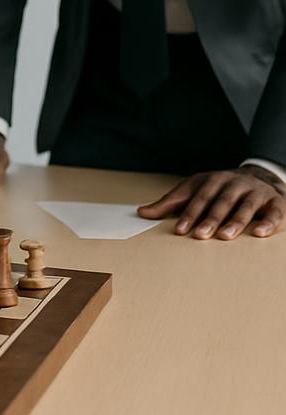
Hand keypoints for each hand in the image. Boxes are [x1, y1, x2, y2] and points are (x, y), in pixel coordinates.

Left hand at [137, 165, 285, 239]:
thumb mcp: (194, 190)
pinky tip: (259, 233)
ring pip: (245, 207)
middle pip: (220, 202)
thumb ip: (171, 203)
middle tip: (199, 235)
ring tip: (225, 237)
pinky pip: (274, 213)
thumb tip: (142, 212)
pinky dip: (268, 223)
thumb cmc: (220, 189)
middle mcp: (234, 184)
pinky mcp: (276, 203)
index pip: (198, 197)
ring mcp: (256, 192)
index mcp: (212, 180)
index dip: (189, 213)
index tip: (179, 230)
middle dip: (209, 218)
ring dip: (235, 221)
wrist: (261, 178)